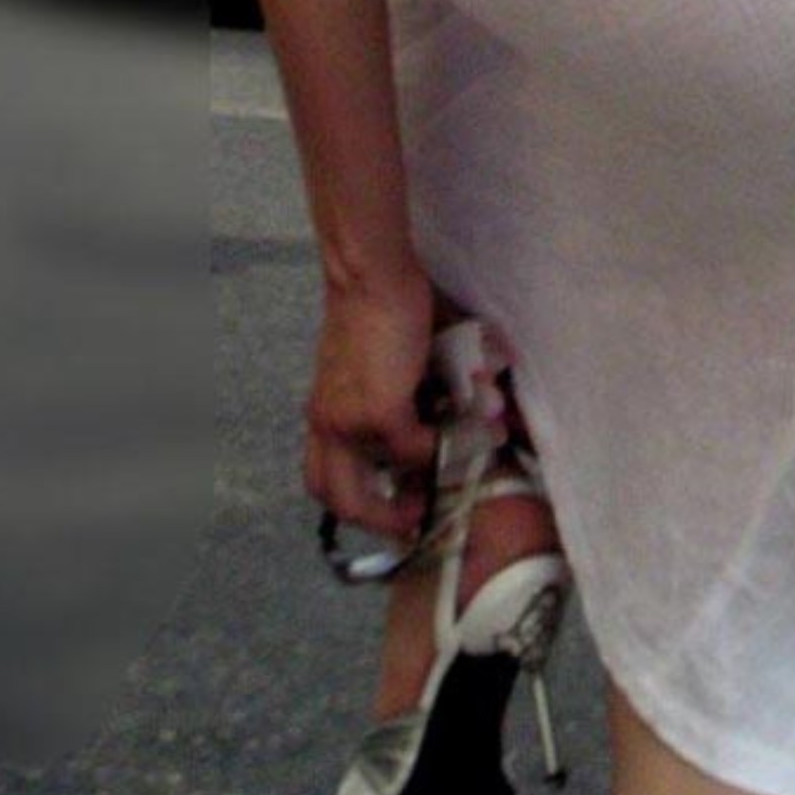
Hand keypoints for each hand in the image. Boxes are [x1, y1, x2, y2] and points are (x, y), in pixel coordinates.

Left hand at [304, 268, 437, 541]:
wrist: (372, 275)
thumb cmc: (384, 302)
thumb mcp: (392, 360)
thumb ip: (418, 388)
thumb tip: (469, 402)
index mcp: (326, 409)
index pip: (326, 471)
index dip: (359, 494)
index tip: (400, 499)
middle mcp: (328, 422)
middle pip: (335, 497)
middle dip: (376, 518)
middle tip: (414, 519)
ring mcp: (348, 422)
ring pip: (372, 485)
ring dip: (410, 493)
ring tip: (448, 483)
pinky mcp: (379, 412)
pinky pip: (414, 451)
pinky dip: (441, 449)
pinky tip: (463, 432)